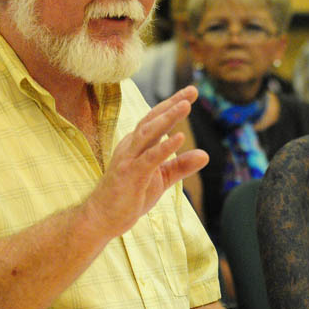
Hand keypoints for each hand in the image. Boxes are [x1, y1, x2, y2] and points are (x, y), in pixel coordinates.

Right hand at [85, 86, 208, 238]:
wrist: (102, 218)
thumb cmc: (130, 195)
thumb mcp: (161, 178)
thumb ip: (181, 166)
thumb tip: (205, 155)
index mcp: (137, 144)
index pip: (155, 118)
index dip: (172, 104)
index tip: (191, 91)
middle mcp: (131, 146)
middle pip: (152, 119)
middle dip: (172, 104)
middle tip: (192, 91)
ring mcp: (128, 159)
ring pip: (148, 133)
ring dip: (167, 119)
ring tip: (185, 106)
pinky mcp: (130, 175)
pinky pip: (148, 158)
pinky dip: (164, 148)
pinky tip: (179, 138)